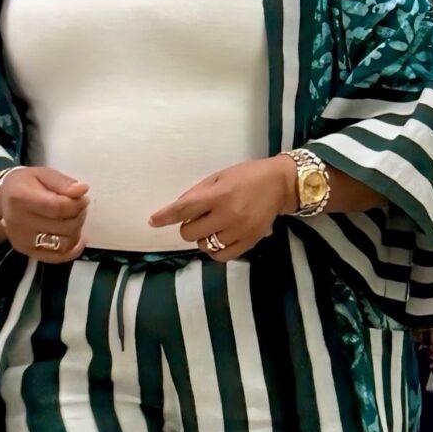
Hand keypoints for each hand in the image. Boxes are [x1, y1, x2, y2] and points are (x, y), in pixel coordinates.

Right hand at [0, 166, 89, 262]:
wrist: (2, 200)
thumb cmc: (25, 184)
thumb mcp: (42, 174)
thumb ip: (63, 182)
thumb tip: (82, 190)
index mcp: (21, 199)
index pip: (59, 208)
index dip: (77, 204)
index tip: (82, 198)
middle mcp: (19, 223)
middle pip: (64, 227)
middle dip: (78, 216)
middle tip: (78, 207)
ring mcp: (23, 240)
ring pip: (63, 244)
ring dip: (76, 232)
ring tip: (73, 219)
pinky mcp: (27, 252)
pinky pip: (57, 257)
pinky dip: (72, 250)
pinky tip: (78, 239)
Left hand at [150, 157, 292, 259]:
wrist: (280, 184)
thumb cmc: (247, 175)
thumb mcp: (219, 176)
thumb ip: (198, 193)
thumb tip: (178, 210)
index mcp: (218, 195)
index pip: (184, 210)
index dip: (165, 217)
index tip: (153, 221)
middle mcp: (228, 215)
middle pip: (190, 233)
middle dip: (189, 226)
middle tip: (199, 218)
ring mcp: (239, 231)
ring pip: (205, 245)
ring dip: (203, 237)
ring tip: (213, 227)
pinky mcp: (249, 242)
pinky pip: (222, 256)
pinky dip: (214, 250)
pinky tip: (218, 240)